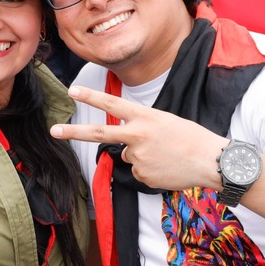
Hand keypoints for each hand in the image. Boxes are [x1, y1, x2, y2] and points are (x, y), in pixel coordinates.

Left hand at [49, 85, 227, 189]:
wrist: (211, 161)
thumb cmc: (191, 138)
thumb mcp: (165, 122)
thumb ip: (141, 129)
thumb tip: (124, 149)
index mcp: (144, 117)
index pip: (112, 104)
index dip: (91, 97)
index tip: (72, 90)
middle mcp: (136, 135)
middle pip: (99, 133)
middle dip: (73, 132)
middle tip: (53, 130)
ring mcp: (137, 157)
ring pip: (128, 155)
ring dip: (142, 155)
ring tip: (166, 155)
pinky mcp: (142, 175)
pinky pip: (139, 171)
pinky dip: (150, 170)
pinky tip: (167, 167)